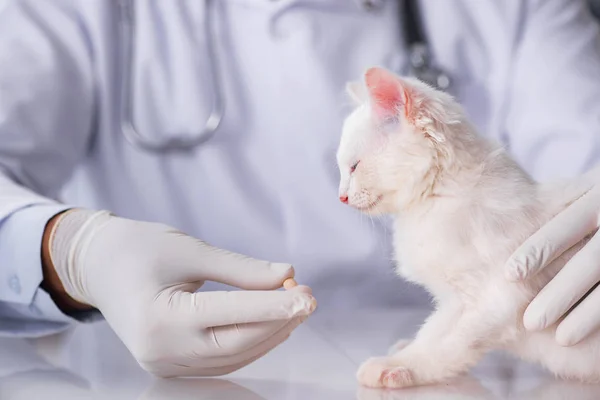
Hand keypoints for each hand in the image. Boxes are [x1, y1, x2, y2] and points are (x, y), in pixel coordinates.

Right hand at [44, 209, 316, 376]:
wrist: (99, 265)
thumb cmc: (140, 248)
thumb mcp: (192, 251)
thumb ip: (241, 269)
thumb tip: (287, 275)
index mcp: (160, 317)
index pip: (232, 316)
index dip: (276, 306)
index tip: (309, 294)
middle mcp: (160, 350)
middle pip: (237, 343)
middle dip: (278, 322)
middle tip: (309, 297)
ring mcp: (163, 363)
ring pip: (233, 356)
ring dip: (269, 334)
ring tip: (295, 307)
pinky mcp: (169, 365)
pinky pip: (220, 360)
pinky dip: (249, 343)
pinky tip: (271, 324)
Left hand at [505, 166, 599, 345]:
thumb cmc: (598, 204)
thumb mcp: (588, 191)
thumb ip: (561, 204)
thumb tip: (507, 247)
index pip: (570, 222)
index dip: (540, 248)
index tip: (510, 273)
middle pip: (593, 259)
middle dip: (561, 291)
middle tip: (530, 321)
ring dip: (589, 313)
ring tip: (561, 337)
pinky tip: (590, 336)